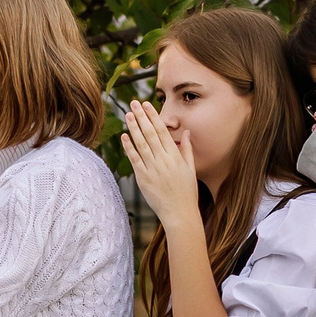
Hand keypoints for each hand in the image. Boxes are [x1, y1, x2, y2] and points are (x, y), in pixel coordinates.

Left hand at [117, 99, 201, 231]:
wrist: (179, 214)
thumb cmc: (186, 192)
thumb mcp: (191, 169)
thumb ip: (187, 149)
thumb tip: (186, 132)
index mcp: (175, 156)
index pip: (162, 131)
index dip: (153, 116)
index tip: (147, 104)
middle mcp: (163, 160)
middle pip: (150, 133)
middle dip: (141, 116)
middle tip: (134, 102)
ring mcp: (152, 169)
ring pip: (141, 144)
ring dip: (133, 128)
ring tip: (127, 114)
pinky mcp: (143, 179)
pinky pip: (135, 160)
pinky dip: (129, 147)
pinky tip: (124, 136)